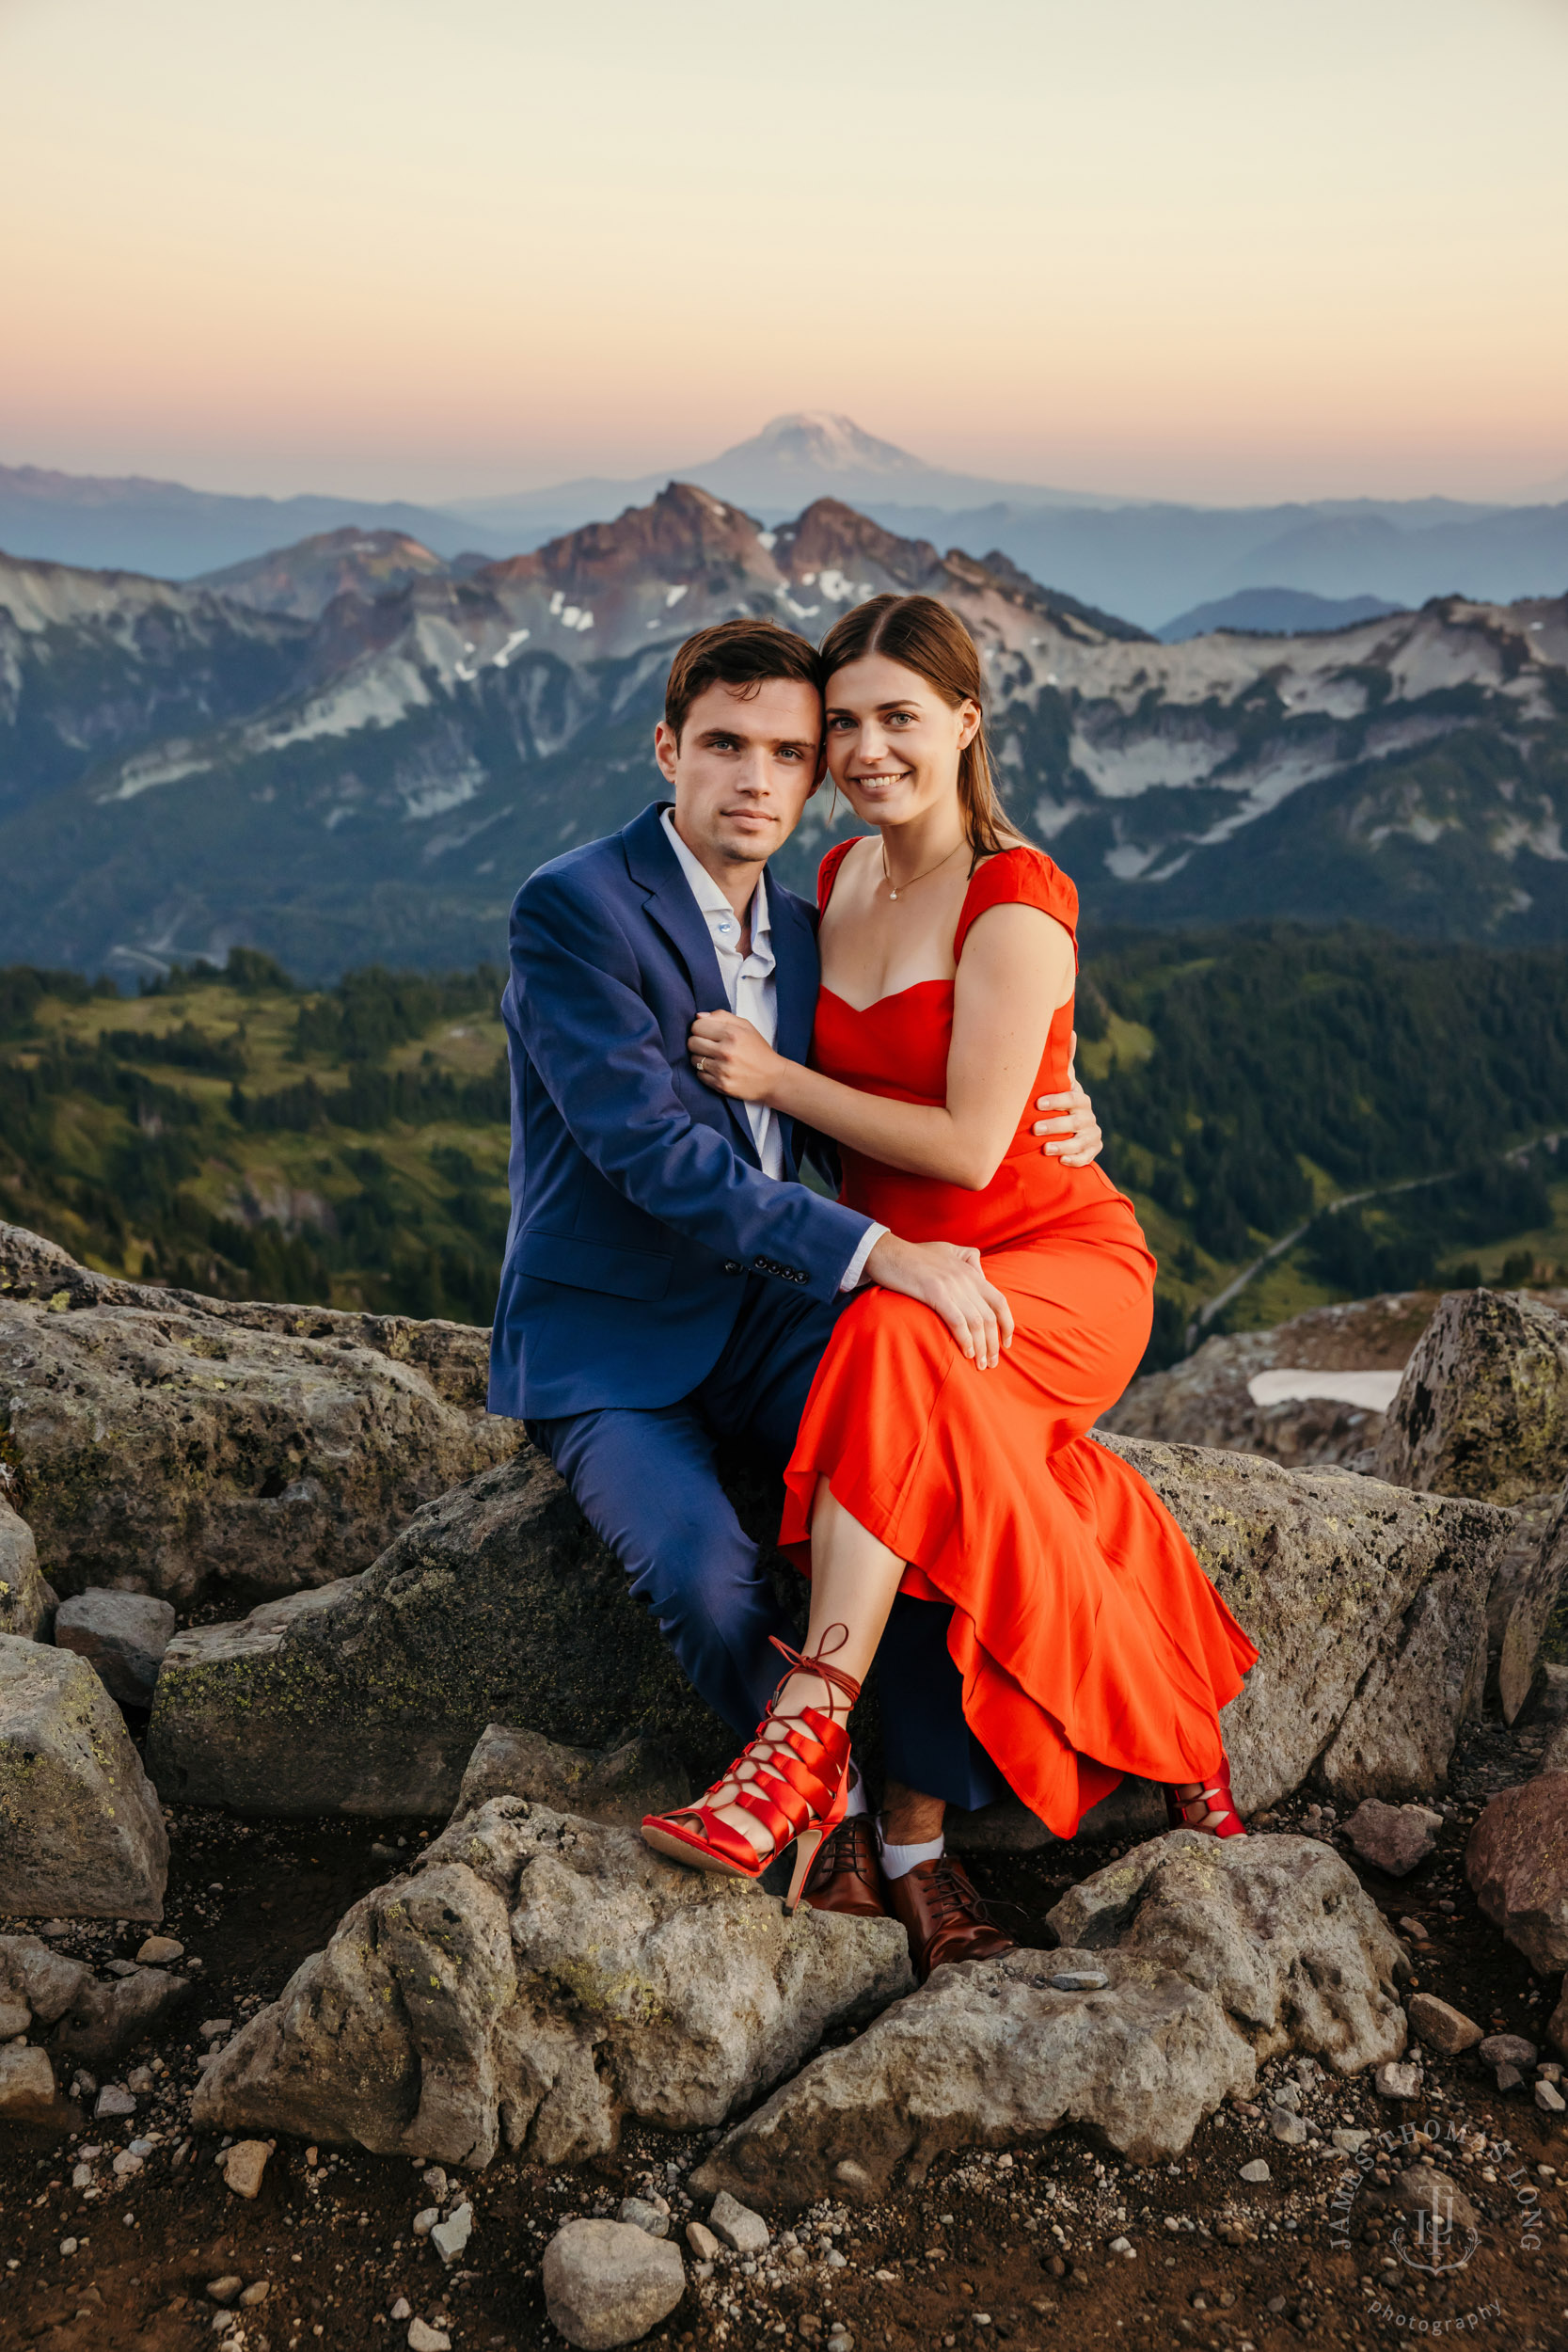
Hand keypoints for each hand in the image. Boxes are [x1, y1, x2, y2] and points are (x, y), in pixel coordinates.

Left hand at [688, 1011, 787, 1104]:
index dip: (700, 1028)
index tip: (708, 1032)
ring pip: (693, 1060)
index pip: (697, 1026)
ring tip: (715, 1058)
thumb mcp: (746, 1026)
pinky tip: (717, 1070)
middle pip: (691, 1043)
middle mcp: (726, 1052)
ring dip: (701, 1058)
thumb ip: (722, 1017)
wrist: (773, 1078)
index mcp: (732, 1034)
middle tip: (709, 1045)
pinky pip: (699, 1075)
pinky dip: (705, 1072)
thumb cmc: (758, 1050)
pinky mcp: (721, 1085)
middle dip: (698, 1042)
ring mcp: (722, 1070)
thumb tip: (698, 1016)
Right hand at [864, 1233, 1014, 1369]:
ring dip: (981, 1347)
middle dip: (993, 1344)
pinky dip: (965, 1339)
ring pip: (976, 1322)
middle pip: (989, 1317)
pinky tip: (966, 1353)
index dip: (1007, 1325)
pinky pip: (957, 1321)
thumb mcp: (948, 1249)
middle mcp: (966, 1278)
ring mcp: (951, 1285)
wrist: (886, 1251)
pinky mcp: (935, 1292)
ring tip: (980, 1364)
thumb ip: (968, 1258)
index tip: (1006, 1343)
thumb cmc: (914, 1254)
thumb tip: (981, 1274)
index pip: (999, 1302)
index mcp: (971, 1271)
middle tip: (990, 1362)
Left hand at [1033, 1033, 1101, 1165]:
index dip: (1057, 1101)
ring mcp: (1091, 1134)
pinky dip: (1077, 1160)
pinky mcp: (1092, 1150)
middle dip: (1056, 1125)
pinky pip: (1088, 1157)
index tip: (1038, 1105)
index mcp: (1080, 1099)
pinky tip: (1062, 1162)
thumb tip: (1070, 1030)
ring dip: (1064, 1145)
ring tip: (1046, 1150)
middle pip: (1076, 1121)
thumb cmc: (1058, 1100)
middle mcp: (1088, 1116)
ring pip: (1082, 1141)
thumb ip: (1063, 1061)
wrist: (1068, 1126)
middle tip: (1036, 1129)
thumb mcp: (1060, 1082)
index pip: (1073, 1098)